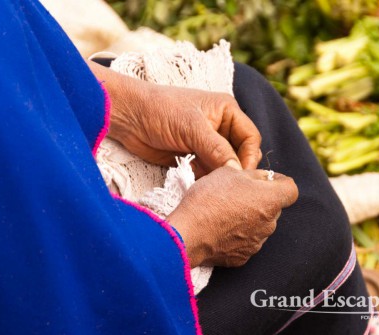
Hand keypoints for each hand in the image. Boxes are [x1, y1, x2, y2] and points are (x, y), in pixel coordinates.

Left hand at [88, 62, 261, 175]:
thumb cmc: (160, 111)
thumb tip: (237, 172)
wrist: (128, 117)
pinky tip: (205, 191)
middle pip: (240, 154)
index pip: (250, 137)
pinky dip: (208, 182)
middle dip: (236, 170)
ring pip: (224, 167)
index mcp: (227, 112)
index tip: (243, 177)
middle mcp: (221, 128)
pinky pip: (208, 174)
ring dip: (221, 178)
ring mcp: (207, 145)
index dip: (250, 157)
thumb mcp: (192, 127)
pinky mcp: (193, 158)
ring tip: (218, 192)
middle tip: (232, 188)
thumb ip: (217, 150)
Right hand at [167, 167, 297, 267]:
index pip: (291, 189)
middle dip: (260, 199)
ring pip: (260, 225)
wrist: (188, 234)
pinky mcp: (243, 257)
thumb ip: (252, 174)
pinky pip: (246, 241)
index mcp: (270, 200)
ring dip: (249, 217)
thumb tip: (261, 178)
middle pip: (273, 208)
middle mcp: (269, 224)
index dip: (280, 182)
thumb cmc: (209, 199)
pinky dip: (237, 235)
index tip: (266, 180)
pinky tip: (220, 229)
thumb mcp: (228, 172)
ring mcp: (257, 243)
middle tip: (238, 193)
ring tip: (224, 212)